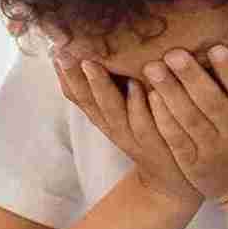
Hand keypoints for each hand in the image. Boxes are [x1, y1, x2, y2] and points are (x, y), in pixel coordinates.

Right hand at [55, 58, 201, 207]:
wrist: (174, 180)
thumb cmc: (151, 133)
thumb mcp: (126, 111)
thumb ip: (113, 86)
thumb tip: (100, 50)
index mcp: (104, 119)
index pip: (78, 96)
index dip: (65, 75)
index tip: (54, 48)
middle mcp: (113, 128)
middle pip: (89, 102)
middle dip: (75, 76)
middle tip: (63, 52)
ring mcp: (134, 137)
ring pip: (112, 111)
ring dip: (101, 87)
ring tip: (92, 64)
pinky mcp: (156, 144)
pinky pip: (144, 125)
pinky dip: (138, 105)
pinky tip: (136, 85)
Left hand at [143, 45, 227, 203]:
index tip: (215, 48)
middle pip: (211, 103)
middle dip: (190, 77)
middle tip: (171, 53)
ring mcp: (213, 151)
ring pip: (188, 119)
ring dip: (169, 93)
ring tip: (152, 69)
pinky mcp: (194, 164)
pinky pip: (176, 139)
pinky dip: (162, 119)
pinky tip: (150, 98)